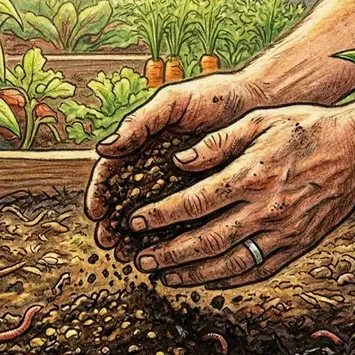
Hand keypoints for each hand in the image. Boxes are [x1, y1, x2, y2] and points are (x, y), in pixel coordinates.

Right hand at [85, 72, 268, 244]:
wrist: (259, 102)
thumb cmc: (213, 96)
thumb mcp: (173, 102)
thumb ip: (140, 122)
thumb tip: (105, 147)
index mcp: (142, 145)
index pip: (112, 173)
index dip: (100, 194)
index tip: (95, 212)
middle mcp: (155, 169)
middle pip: (125, 202)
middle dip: (114, 225)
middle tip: (109, 243)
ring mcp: (178, 187)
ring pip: (150, 219)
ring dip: (136, 239)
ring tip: (128, 256)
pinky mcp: (204, 200)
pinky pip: (183, 224)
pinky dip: (170, 241)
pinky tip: (163, 257)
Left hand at [128, 104, 354, 287]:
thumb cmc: (308, 127)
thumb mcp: (260, 121)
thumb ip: (217, 141)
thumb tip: (179, 160)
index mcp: (252, 175)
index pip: (194, 202)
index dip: (161, 215)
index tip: (135, 222)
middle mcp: (267, 209)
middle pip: (207, 240)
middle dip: (169, 254)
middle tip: (140, 260)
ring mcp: (284, 232)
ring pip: (231, 263)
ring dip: (194, 274)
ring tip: (166, 277)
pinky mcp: (299, 245)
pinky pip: (260, 270)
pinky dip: (231, 280)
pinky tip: (209, 282)